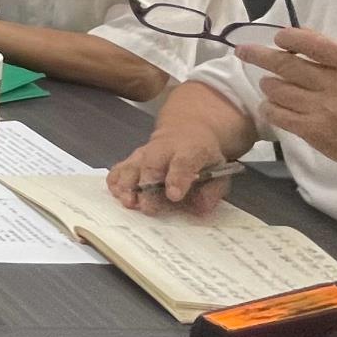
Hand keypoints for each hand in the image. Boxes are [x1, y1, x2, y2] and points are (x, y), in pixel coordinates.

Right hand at [107, 127, 233, 215]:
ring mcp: (146, 152)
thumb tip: (200, 207)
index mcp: (191, 150)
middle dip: (147, 186)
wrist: (187, 129)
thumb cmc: (203, 156)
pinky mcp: (133, 157)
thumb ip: (213, 190)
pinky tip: (116, 193)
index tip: (174, 195)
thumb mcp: (220, 170)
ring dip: (127, 184)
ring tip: (127, 201)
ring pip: (133, 165)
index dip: (177, 178)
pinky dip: (116, 180)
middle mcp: (164, 149)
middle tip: (147, 207)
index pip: (183, 162)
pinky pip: (120, 167)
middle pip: (152, 165)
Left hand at [239, 28, 336, 177]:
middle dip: (259, 55)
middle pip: (287, 65)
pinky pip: (279, 115)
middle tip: (243, 51)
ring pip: (278, 90)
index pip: (313, 44)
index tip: (278, 38)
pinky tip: (270, 106)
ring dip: (268, 85)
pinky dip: (269, 108)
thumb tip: (303, 37)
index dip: (289, 37)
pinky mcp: (315, 132)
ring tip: (269, 84)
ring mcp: (325, 110)